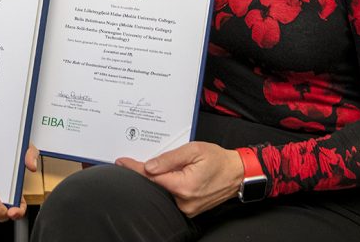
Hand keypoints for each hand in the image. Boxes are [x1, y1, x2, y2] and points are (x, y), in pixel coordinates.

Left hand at [116, 141, 242, 216]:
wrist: (237, 174)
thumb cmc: (218, 160)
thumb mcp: (194, 150)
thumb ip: (170, 158)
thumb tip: (149, 166)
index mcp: (184, 186)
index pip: (152, 178)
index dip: (135, 169)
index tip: (122, 162)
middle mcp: (184, 201)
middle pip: (155, 187)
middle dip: (142, 174)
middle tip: (130, 163)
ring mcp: (187, 208)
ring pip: (162, 193)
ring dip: (154, 181)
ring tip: (148, 168)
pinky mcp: (189, 209)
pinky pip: (170, 197)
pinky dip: (164, 187)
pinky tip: (162, 177)